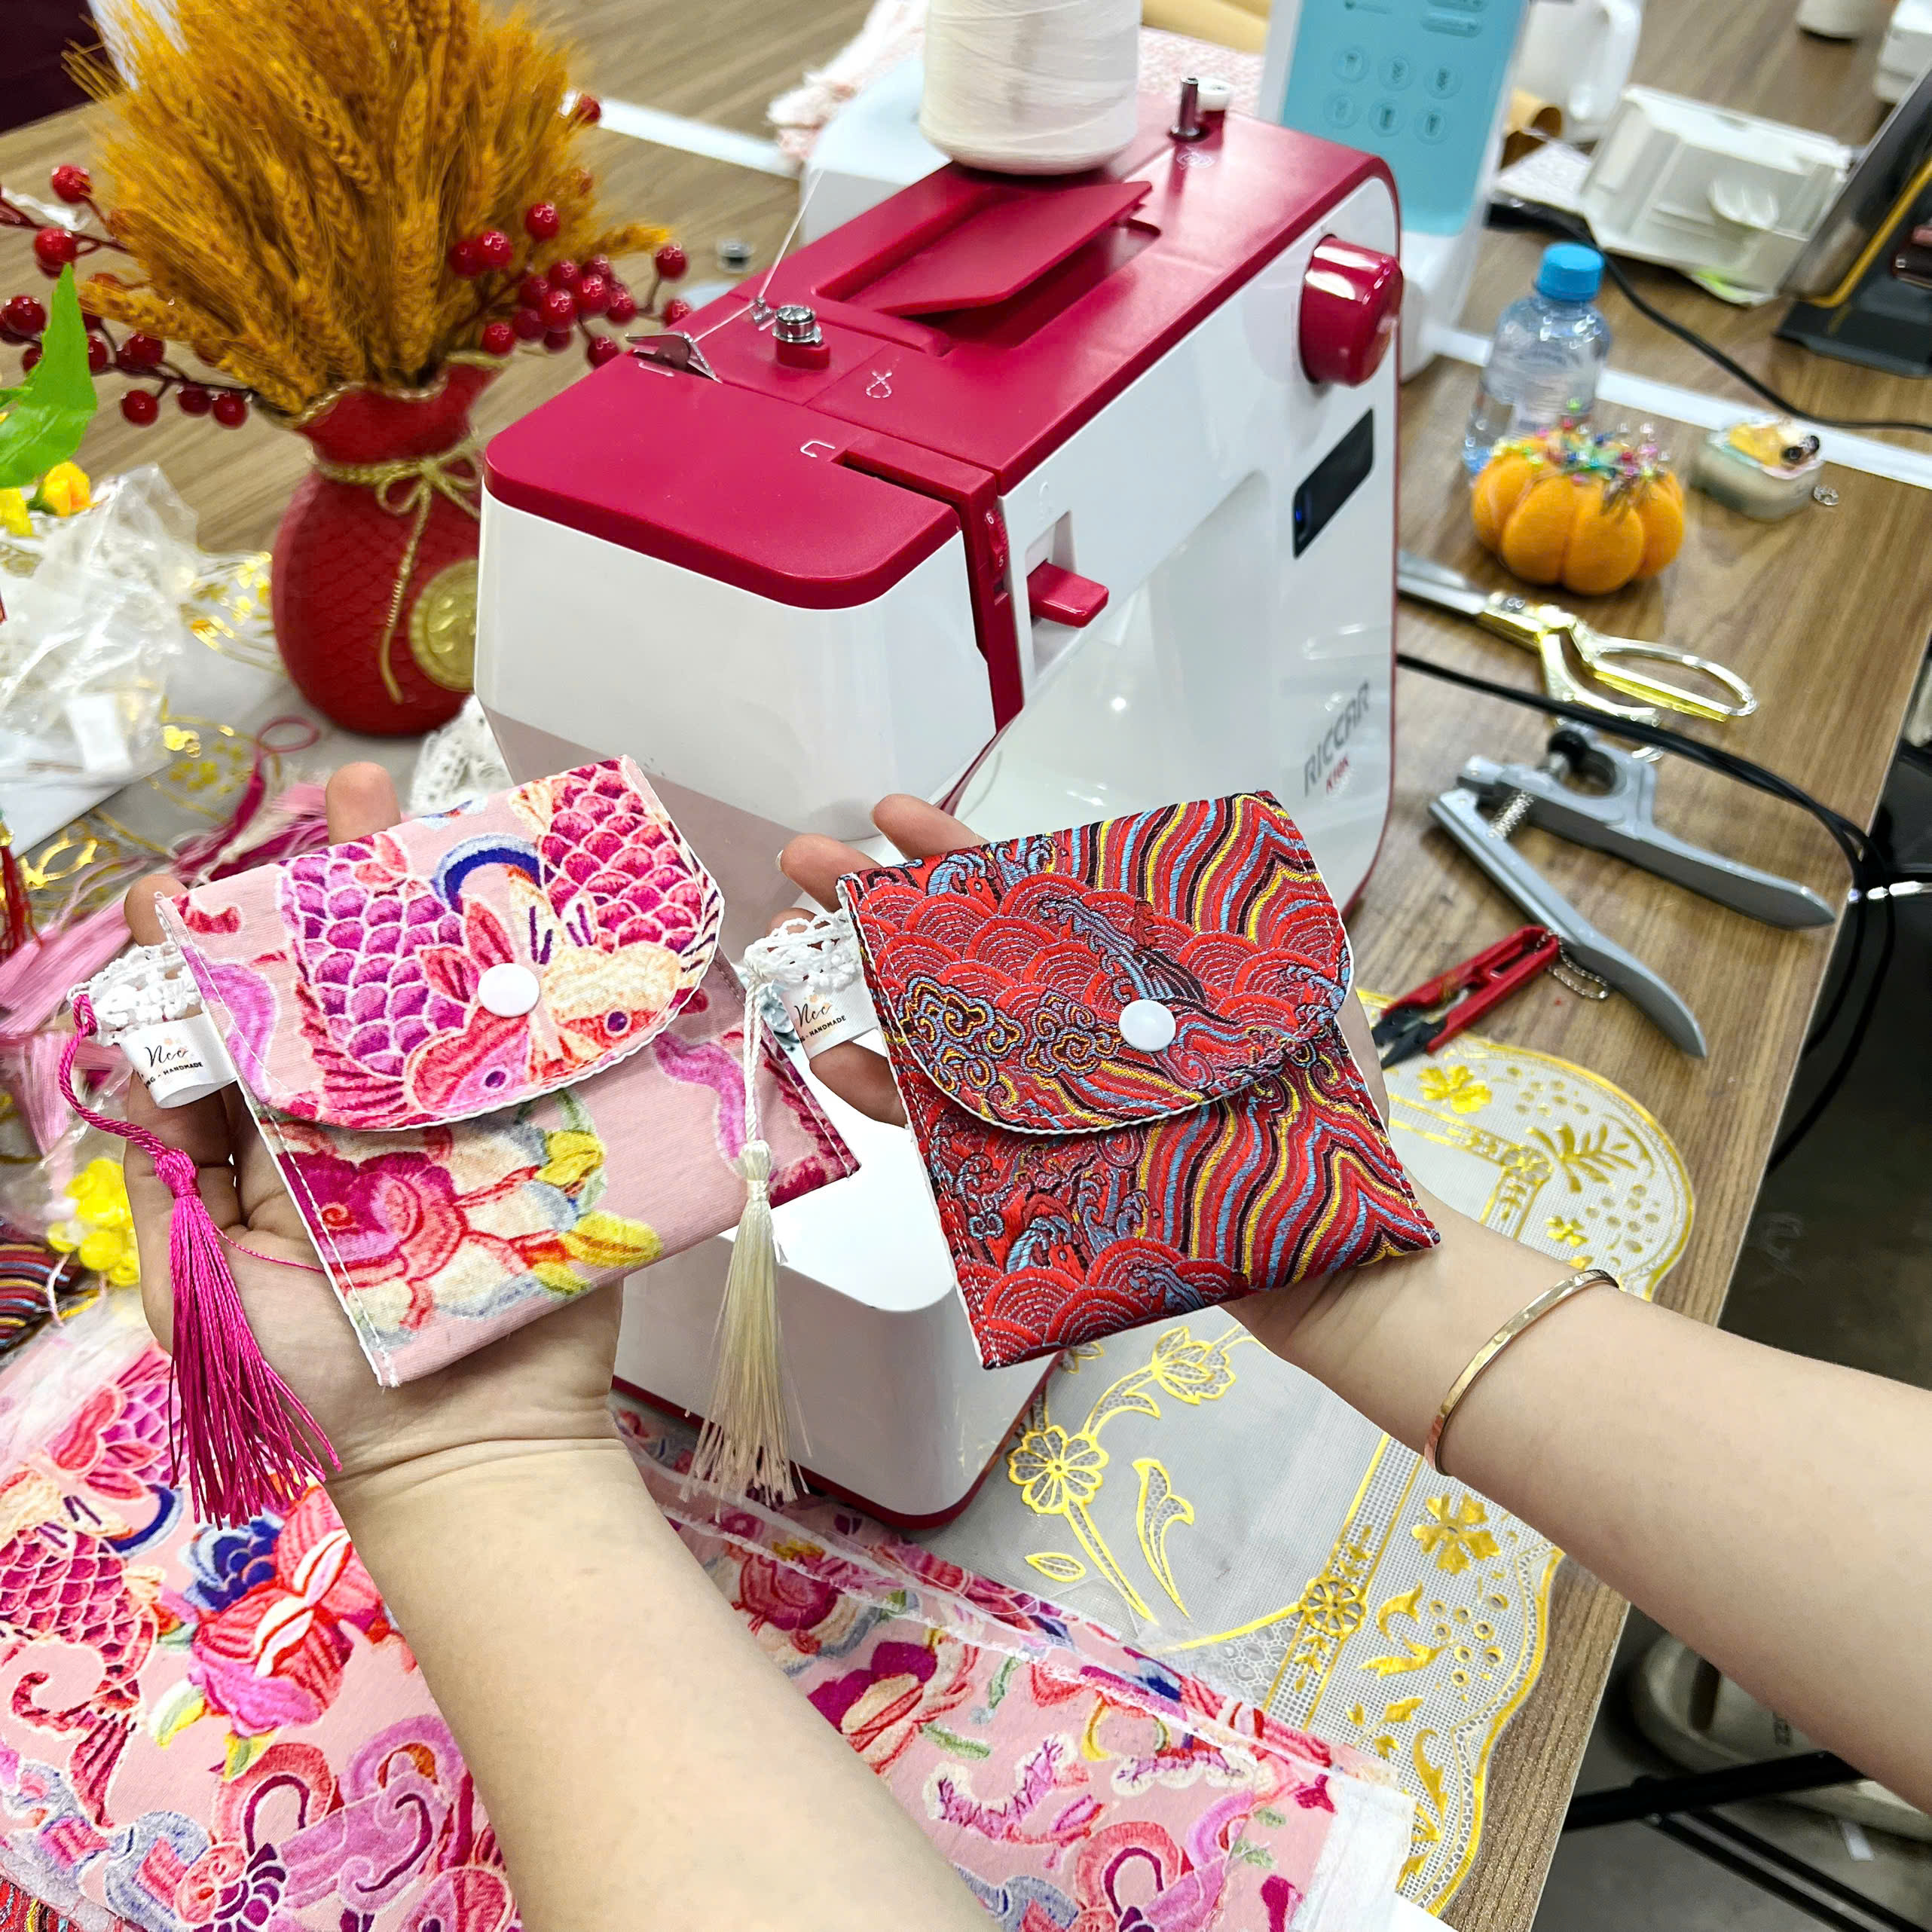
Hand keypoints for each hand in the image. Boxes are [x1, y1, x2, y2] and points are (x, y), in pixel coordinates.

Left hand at [123, 763, 621, 1500]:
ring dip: (464, 903)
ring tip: (462, 817)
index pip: (251, 1020)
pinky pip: (562, 1053)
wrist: (470, 1452)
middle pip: (367, 976)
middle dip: (358, 879)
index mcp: (288, 1138)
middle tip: (357, 790)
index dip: (222, 944)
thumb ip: (170, 1183)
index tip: (191, 883)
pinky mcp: (557, 1140)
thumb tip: (135, 1069)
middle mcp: (378, 1113)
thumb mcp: (204, 1288)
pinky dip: (571, 983)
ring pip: (464, 994)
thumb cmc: (326, 1388)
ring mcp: (474, 1120)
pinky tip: (571, 910)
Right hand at [777, 794, 1413, 1365]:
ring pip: (932, 1031)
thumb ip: (1235, 928)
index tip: (890, 814)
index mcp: (1130, 972)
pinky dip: (882, 1093)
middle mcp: (1075, 1026)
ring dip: (854, 988)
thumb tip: (1196, 850)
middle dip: (874, 903)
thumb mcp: (1293, 994)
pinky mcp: (1027, 1166)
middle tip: (801, 864)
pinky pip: (940, 1127)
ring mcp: (1045, 1097)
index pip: (1034, 893)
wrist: (1329, 1255)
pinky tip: (831, 1055)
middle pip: (960, 951)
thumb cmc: (1328, 1121)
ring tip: (785, 950)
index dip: (958, 852)